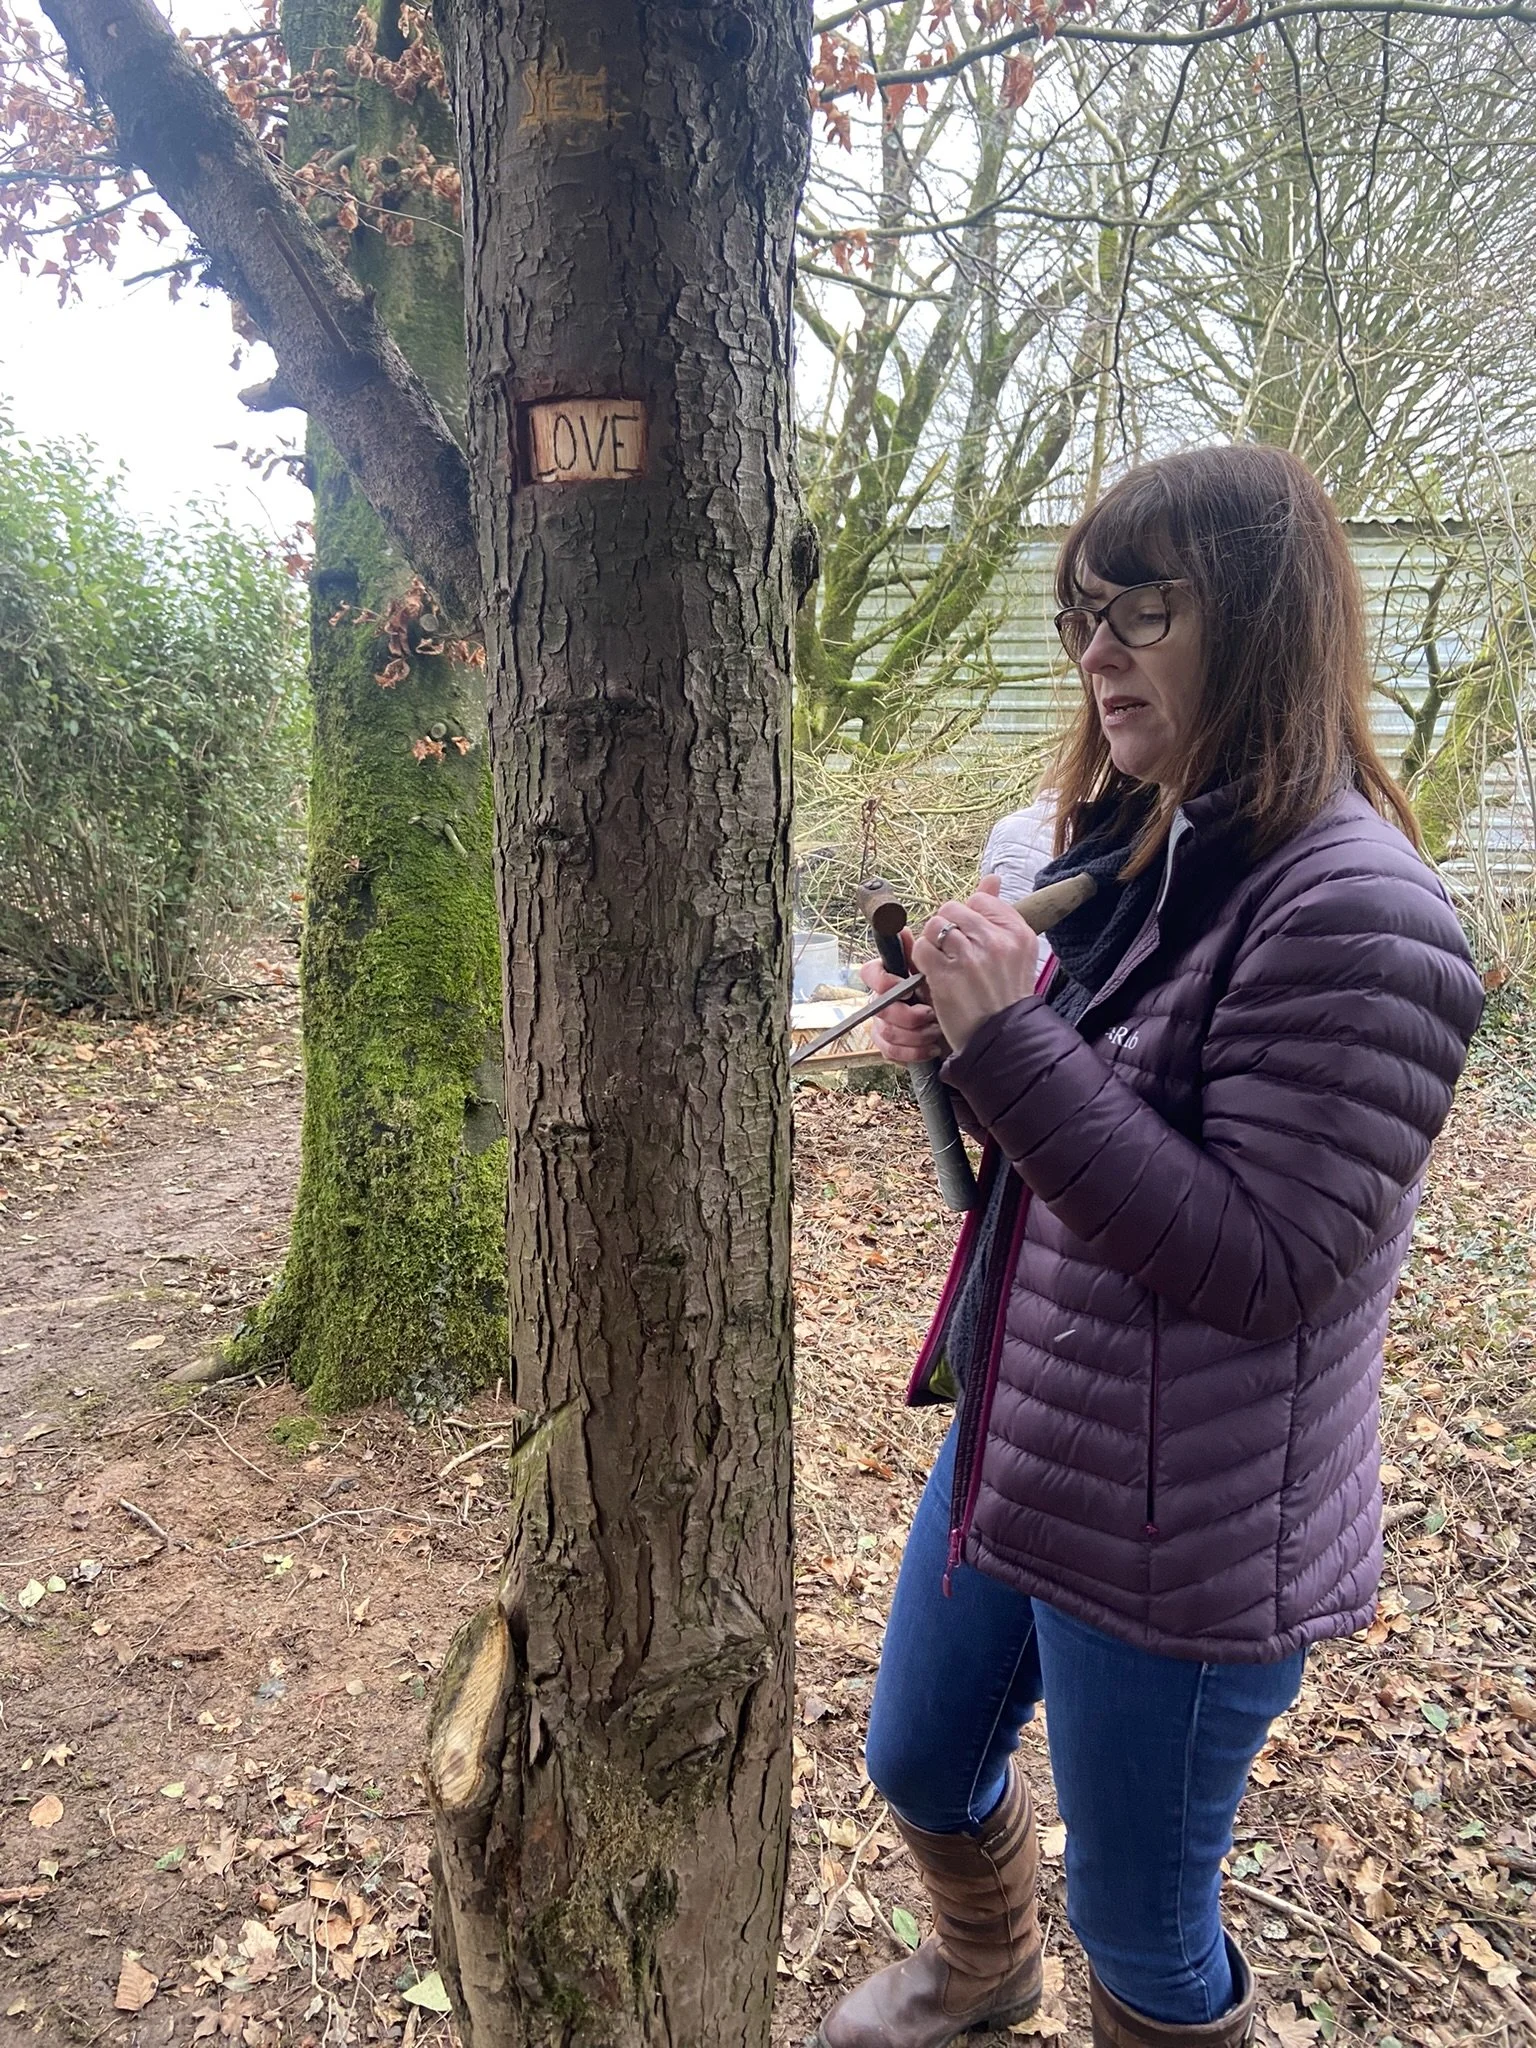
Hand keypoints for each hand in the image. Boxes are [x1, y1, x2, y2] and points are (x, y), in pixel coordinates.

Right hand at [859, 934, 948, 1065]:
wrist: (967, 1030)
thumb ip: (919, 953)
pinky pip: (890, 1051)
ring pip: (886, 1031)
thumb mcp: (938, 973)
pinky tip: (932, 1047)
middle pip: (879, 1008)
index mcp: (891, 977)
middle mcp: (883, 1000)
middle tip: (930, 1014)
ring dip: (914, 1034)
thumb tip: (903, 929)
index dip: (884, 982)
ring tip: (936, 1031)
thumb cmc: (951, 995)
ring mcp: (885, 1024)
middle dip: (907, 1015)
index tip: (905, 988)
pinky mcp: (891, 1047)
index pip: (870, 973)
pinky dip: (913, 1051)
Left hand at [910, 874, 1039, 1055]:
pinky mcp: (947, 976)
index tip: (971, 938)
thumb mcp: (1015, 951)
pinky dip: (922, 961)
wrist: (1003, 1038)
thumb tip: (992, 877)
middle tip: (951, 950)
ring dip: (932, 944)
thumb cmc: (1006, 995)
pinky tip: (934, 974)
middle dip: (945, 927)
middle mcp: (996, 941)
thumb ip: (999, 914)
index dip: (968, 918)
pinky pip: (922, 950)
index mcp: (1017, 932)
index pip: (980, 900)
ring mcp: (970, 958)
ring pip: (934, 927)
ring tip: (943, 962)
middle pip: (952, 910)